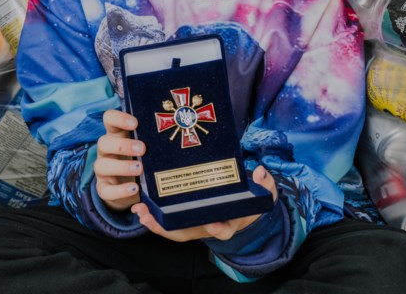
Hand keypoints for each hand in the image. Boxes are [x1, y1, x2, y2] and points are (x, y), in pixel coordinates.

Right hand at [94, 109, 144, 212]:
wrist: (133, 187)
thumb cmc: (142, 159)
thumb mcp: (146, 147)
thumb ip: (153, 140)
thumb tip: (179, 138)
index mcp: (116, 135)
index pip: (109, 119)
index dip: (118, 118)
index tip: (135, 123)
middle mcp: (106, 151)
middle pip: (103, 142)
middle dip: (122, 145)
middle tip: (142, 149)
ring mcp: (103, 170)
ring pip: (101, 165)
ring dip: (121, 166)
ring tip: (140, 168)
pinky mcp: (104, 188)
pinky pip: (106, 190)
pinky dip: (120, 190)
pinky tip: (134, 188)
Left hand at [131, 165, 277, 242]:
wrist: (245, 207)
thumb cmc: (253, 199)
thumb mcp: (264, 192)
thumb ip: (265, 183)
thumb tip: (261, 172)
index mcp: (229, 222)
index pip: (223, 229)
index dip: (217, 228)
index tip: (210, 223)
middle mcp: (209, 226)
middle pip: (188, 233)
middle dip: (168, 229)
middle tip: (151, 218)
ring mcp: (195, 222)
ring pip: (174, 229)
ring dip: (155, 223)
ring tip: (140, 212)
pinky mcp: (186, 215)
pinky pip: (169, 221)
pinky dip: (154, 216)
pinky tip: (141, 206)